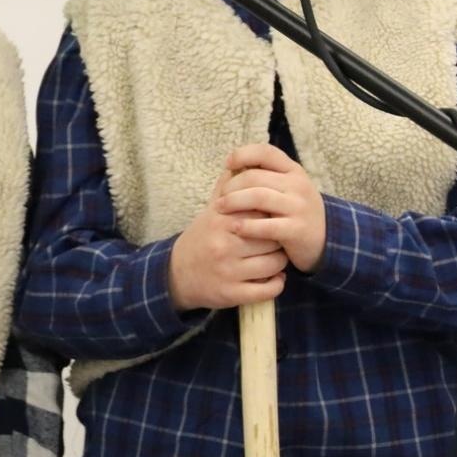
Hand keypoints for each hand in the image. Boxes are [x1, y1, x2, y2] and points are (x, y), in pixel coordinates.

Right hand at [168, 168, 287, 311]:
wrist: (177, 273)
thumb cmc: (201, 238)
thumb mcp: (210, 211)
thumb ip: (227, 188)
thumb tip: (240, 162)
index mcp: (221, 220)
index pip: (262, 212)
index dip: (272, 215)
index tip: (274, 218)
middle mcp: (224, 245)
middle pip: (272, 239)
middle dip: (278, 240)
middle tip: (276, 241)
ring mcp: (228, 271)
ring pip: (274, 265)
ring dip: (279, 263)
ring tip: (274, 258)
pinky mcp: (232, 294)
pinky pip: (267, 289)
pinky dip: (276, 284)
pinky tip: (274, 278)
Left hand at [217, 143, 326, 271]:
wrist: (326, 240)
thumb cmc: (293, 211)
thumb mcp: (284, 188)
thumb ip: (263, 177)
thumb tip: (229, 167)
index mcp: (293, 171)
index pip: (265, 152)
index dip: (243, 154)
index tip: (227, 164)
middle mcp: (298, 185)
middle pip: (255, 177)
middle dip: (231, 186)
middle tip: (218, 197)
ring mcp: (299, 207)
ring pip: (259, 197)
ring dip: (234, 202)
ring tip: (220, 208)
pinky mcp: (297, 230)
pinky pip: (267, 225)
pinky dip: (248, 226)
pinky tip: (236, 228)